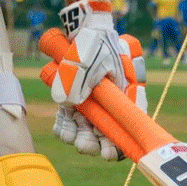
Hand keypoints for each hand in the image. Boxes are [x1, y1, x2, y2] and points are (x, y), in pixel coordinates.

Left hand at [50, 0, 146, 159]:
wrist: (83, 32)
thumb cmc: (97, 46)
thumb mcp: (95, 59)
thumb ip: (83, 79)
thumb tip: (69, 103)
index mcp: (123, 102)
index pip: (124, 132)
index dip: (118, 147)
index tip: (108, 153)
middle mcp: (107, 109)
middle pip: (103, 139)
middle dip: (94, 146)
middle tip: (85, 145)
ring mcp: (89, 107)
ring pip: (83, 134)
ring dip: (78, 138)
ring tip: (73, 135)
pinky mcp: (73, 105)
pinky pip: (67, 124)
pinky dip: (64, 127)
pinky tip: (63, 124)